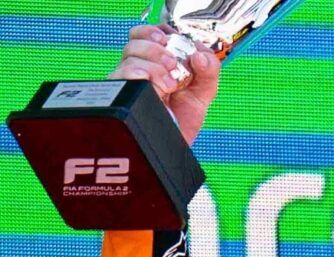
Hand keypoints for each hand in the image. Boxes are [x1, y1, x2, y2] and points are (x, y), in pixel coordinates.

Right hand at [108, 24, 220, 145]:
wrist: (175, 147)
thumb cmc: (184, 121)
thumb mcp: (204, 91)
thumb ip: (210, 69)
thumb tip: (200, 56)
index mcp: (156, 62)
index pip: (146, 34)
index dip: (157, 32)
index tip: (170, 39)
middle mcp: (138, 69)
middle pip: (135, 40)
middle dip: (156, 47)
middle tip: (173, 63)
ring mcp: (129, 83)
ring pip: (129, 56)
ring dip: (154, 65)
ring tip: (171, 84)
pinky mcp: (123, 96)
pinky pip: (123, 75)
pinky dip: (143, 75)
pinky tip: (160, 89)